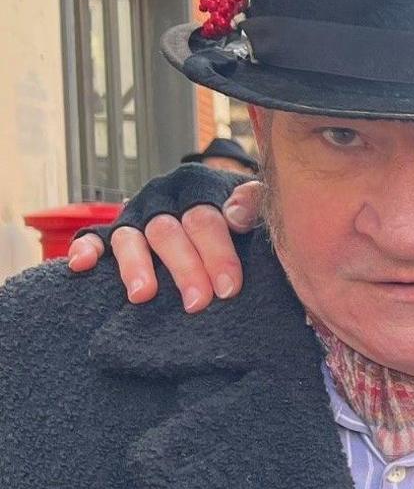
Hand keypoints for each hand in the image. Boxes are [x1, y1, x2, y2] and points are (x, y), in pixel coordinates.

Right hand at [67, 179, 263, 310]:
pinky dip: (85, 249)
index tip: (229, 289)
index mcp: (197, 185)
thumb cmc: (243, 211)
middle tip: (198, 303)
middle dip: (184, 270)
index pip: (204, 219)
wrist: (219, 202)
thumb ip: (254, 201)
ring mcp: (135, 213)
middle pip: (168, 232)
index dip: (217, 254)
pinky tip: (81, 266)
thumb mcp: (257, 200)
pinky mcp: (112, 230)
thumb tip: (236, 215)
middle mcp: (162, 197)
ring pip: (130, 237)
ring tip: (143, 295)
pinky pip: (93, 237)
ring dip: (135, 266)